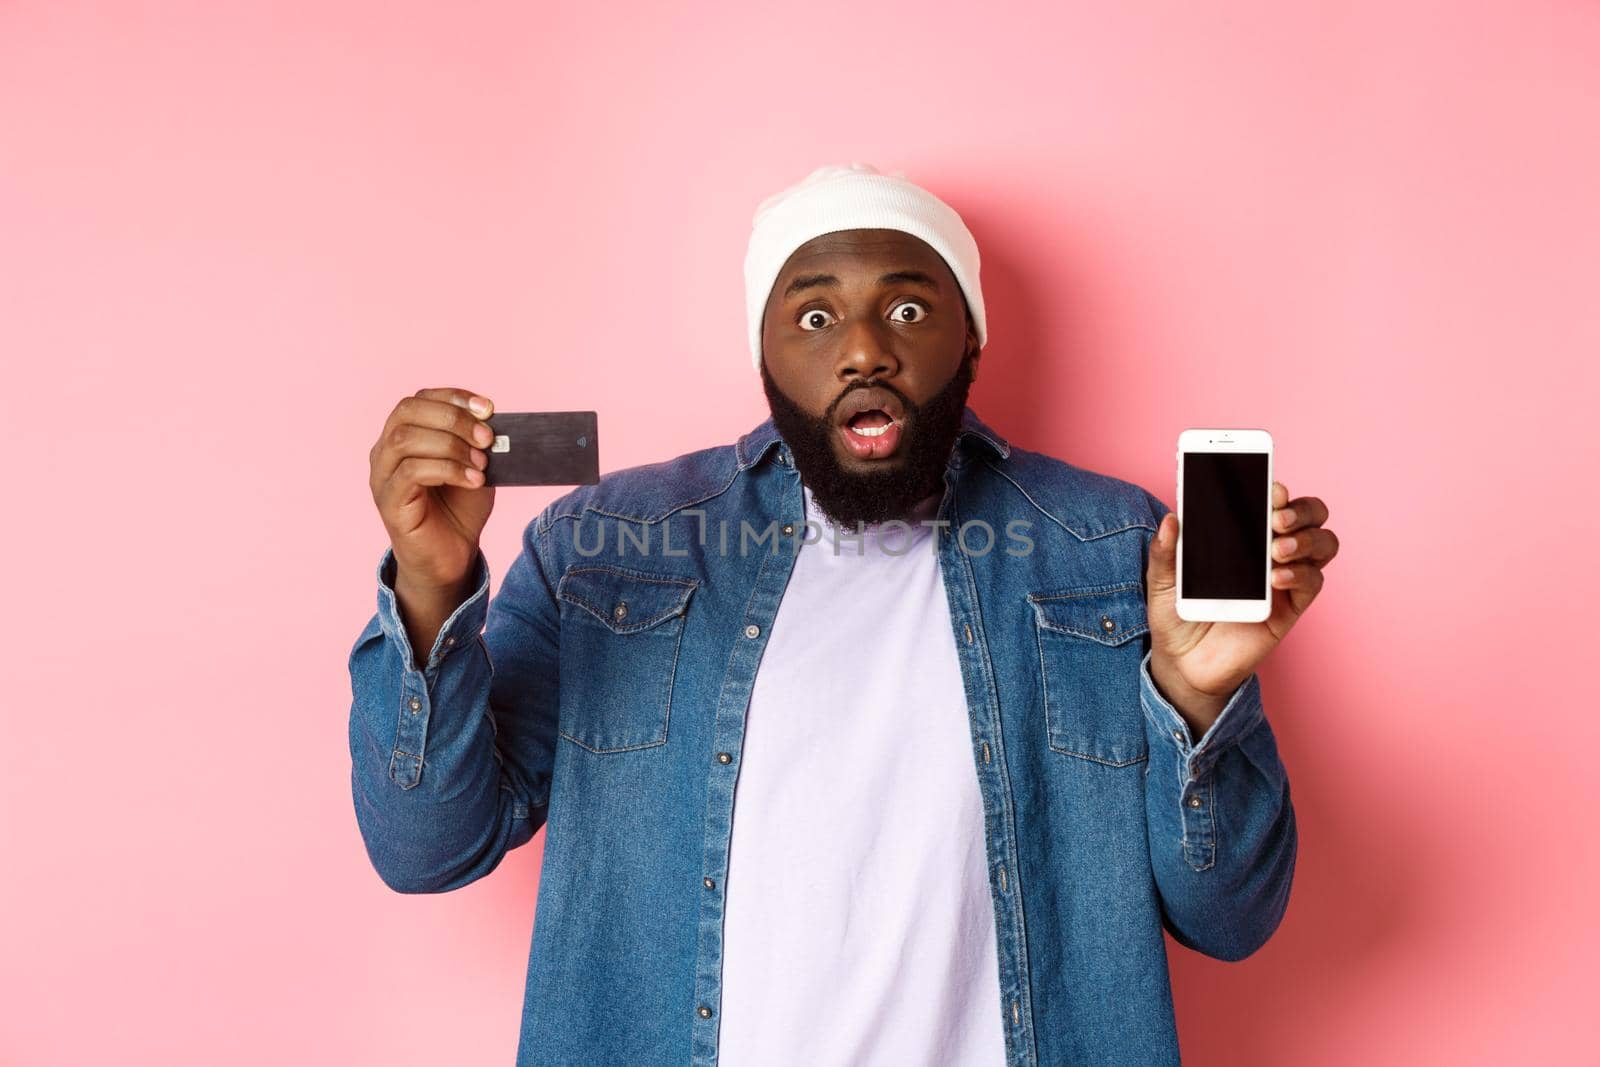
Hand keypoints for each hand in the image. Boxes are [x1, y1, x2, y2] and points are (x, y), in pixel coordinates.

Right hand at [368, 387, 497, 592]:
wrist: (452, 556)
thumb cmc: (460, 508)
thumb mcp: (474, 464)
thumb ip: (476, 439)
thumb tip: (492, 417)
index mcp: (403, 435)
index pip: (419, 399)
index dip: (453, 396)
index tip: (488, 408)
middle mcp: (384, 451)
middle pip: (407, 411)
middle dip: (453, 418)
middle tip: (487, 438)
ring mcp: (382, 476)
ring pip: (406, 439)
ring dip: (451, 445)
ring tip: (481, 463)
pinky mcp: (388, 501)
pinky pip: (411, 472)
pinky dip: (447, 470)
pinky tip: (472, 480)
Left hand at [1143, 480, 1338, 728]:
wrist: (1182, 663)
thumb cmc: (1175, 615)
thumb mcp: (1160, 581)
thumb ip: (1165, 552)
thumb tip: (1172, 519)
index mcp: (1242, 534)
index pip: (1273, 500)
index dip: (1277, 488)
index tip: (1269, 485)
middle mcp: (1270, 550)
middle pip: (1310, 515)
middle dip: (1300, 509)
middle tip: (1275, 518)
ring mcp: (1284, 578)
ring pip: (1323, 544)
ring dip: (1306, 539)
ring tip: (1275, 548)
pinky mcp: (1290, 608)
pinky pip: (1312, 582)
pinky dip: (1300, 574)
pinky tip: (1275, 577)